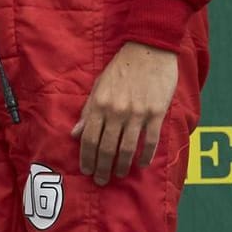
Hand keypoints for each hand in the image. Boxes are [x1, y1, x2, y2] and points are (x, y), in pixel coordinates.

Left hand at [71, 41, 179, 184]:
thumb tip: (75, 133)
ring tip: (118, 175)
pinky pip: (150, 141)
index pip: (90, 138)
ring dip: (122, 165)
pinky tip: (142, 164)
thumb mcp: (98, 86)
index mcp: (99, 104)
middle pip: (107, 147)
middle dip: (102, 167)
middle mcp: (117, 111)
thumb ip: (88, 110)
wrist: (149, 51)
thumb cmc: (121, 68)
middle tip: (100, 180)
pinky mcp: (156, 114)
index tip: (86, 170)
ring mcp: (137, 114)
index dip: (87, 157)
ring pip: (128, 148)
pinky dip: (146, 155)